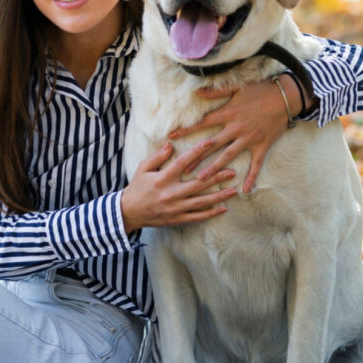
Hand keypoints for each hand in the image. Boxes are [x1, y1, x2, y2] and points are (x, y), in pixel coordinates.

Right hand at [121, 140, 238, 232]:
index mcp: (162, 179)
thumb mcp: (143, 169)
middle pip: (198, 184)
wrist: (128, 212)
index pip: (182, 162)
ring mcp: (175, 208)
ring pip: (201, 202)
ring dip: (219, 196)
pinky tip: (223, 208)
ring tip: (234, 191)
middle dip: (216, 177)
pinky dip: (211, 213)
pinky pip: (197, 217)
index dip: (197, 151)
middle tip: (232, 171)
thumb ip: (157, 157)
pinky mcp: (177, 219)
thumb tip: (171, 144)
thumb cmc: (137, 188)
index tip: (210, 143)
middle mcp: (171, 193)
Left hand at [168, 78, 298, 192]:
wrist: (286, 96)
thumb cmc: (260, 89)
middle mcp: (236, 128)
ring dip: (214, 168)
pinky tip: (245, 190)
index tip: (171, 136)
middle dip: (196, 157)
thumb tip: (197, 92)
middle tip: (182, 169)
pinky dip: (251, 177)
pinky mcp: (262, 145)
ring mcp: (249, 138)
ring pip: (228, 156)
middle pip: (212, 145)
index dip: (186, 129)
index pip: (202, 123)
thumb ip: (216, 91)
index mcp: (228, 113)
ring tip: (201, 180)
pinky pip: (256, 164)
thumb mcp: (237, 87)